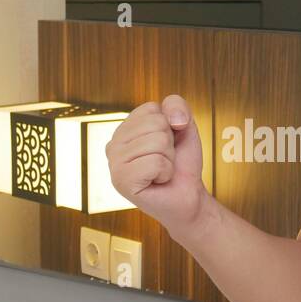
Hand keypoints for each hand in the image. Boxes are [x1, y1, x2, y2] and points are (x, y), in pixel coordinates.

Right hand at [105, 94, 212, 237]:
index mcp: (123, 129)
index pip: (151, 108)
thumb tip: (173, 120)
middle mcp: (113, 144)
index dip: (169, 125)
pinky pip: (156, 162)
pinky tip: (158, 181)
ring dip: (169, 159)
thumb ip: (177, 105)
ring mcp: (113, 163)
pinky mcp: (121, 181)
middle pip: (156, 124)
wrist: (187, 196)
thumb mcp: (183, 126)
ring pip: (157, 141)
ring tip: (161, 171)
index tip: (167, 144)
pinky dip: (166, 172)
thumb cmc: (181, 163)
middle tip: (165, 161)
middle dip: (170, 144)